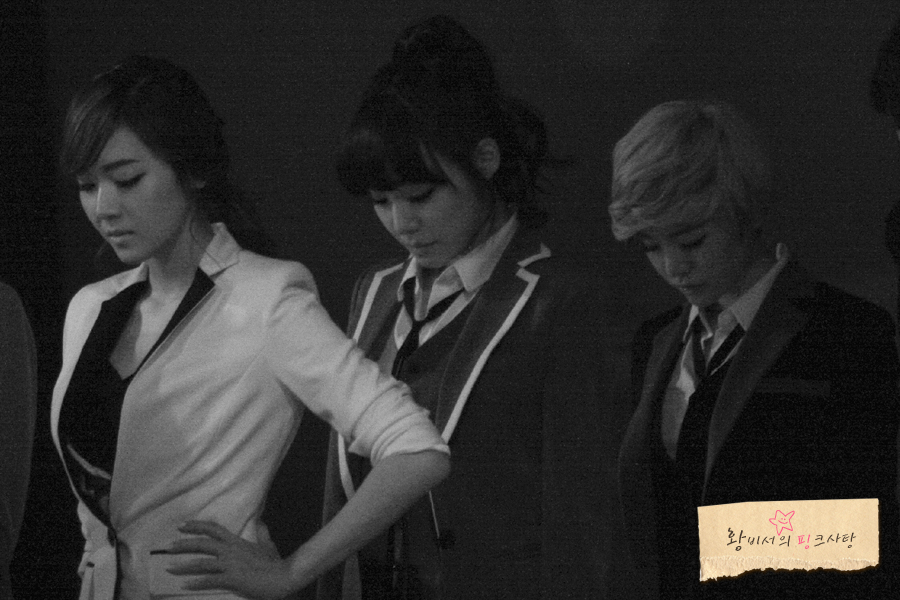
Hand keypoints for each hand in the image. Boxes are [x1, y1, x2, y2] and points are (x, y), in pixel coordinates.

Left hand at [166, 520, 297, 599]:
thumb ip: (262, 533)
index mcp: (237, 542)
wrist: (283, 576)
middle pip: (203, 544)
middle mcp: (231, 550)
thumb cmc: (275, 562)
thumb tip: (260, 521)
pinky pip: (210, 580)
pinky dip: (196, 582)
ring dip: (184, 566)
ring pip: (202, 563)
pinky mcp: (232, 579)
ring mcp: (230, 564)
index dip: (197, 526)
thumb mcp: (267, 545)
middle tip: (168, 546)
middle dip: (184, 544)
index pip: (214, 529)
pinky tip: (184, 585)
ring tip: (169, 568)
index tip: (183, 526)